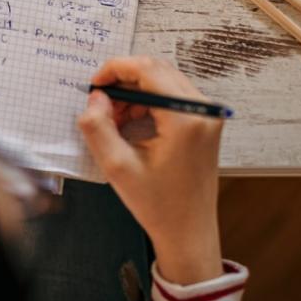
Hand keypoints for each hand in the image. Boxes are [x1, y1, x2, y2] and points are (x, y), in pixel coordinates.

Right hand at [77, 57, 224, 285]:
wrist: (188, 231)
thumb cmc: (158, 205)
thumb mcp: (117, 167)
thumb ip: (98, 127)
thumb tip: (95, 98)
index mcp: (185, 118)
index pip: (147, 70)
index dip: (115, 69)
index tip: (94, 85)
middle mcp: (202, 110)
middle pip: (156, 70)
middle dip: (123, 82)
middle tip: (101, 105)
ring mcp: (207, 114)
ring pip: (163, 80)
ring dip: (134, 92)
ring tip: (114, 119)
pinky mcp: (205, 121)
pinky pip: (172, 95)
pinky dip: (147, 101)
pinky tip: (131, 123)